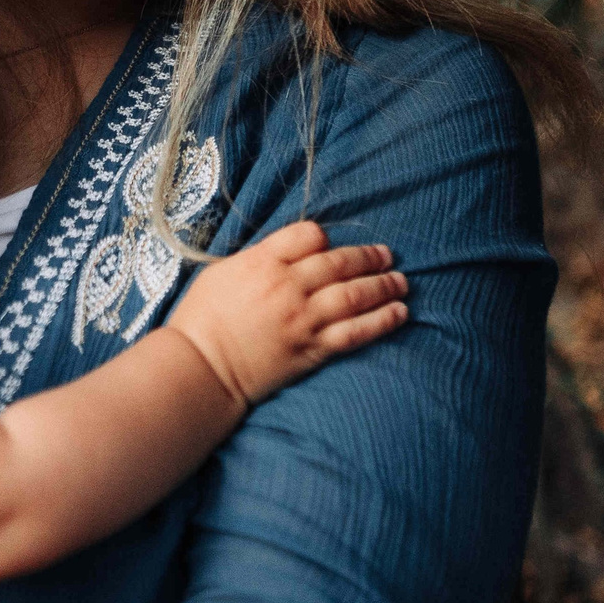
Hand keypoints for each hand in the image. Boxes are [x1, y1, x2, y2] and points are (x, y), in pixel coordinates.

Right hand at [167, 220, 407, 406]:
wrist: (201, 367)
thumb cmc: (202, 318)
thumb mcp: (223, 272)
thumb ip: (260, 259)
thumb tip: (288, 254)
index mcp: (263, 261)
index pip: (308, 235)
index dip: (324, 238)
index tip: (331, 245)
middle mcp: (288, 286)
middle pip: (339, 262)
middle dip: (368, 257)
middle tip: (387, 255)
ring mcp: (303, 319)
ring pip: (354, 295)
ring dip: (383, 285)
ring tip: (401, 281)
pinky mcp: (311, 349)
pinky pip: (355, 332)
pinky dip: (381, 321)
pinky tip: (399, 313)